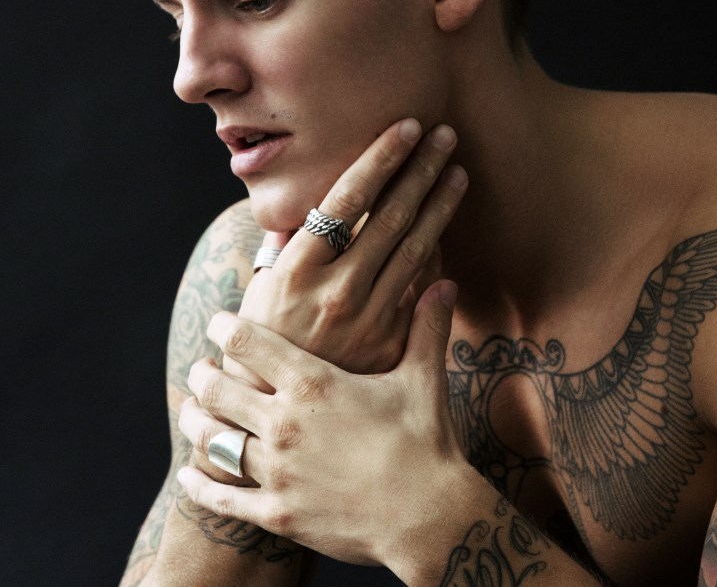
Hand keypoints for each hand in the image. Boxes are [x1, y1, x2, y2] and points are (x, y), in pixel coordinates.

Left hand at [177, 281, 472, 567]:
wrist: (429, 517)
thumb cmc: (427, 443)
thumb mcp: (424, 378)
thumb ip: (426, 326)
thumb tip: (444, 282)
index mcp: (314, 384)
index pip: (248, 343)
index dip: (224, 328)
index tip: (219, 323)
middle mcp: (284, 423)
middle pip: (216, 388)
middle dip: (202, 374)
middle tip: (201, 368)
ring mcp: (276, 471)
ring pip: (211, 439)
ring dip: (194, 421)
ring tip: (191, 411)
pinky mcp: (276, 513)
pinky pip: (219, 497)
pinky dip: (198, 483)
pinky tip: (190, 474)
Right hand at [233, 118, 466, 382]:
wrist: (276, 414)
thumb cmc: (263, 344)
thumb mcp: (262, 292)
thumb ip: (288, 249)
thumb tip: (308, 208)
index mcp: (297, 269)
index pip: (348, 200)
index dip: (381, 159)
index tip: (407, 128)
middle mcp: (335, 290)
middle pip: (392, 217)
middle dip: (422, 171)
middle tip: (446, 136)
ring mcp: (368, 318)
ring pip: (415, 249)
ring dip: (440, 206)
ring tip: (458, 172)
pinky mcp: (390, 342)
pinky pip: (420, 287)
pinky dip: (435, 254)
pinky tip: (447, 227)